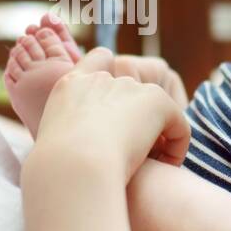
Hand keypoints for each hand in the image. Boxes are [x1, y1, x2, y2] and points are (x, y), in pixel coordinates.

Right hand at [32, 47, 190, 177]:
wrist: (75, 166)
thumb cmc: (59, 170)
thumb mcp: (52, 145)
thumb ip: (69, 136)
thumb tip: (85, 146)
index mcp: (71, 86)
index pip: (99, 60)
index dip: (115, 77)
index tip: (116, 114)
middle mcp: (101, 80)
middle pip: (132, 89)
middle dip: (138, 118)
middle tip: (133, 154)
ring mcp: (130, 87)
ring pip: (156, 111)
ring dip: (156, 135)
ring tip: (152, 165)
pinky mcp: (156, 101)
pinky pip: (178, 124)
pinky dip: (178, 146)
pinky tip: (166, 166)